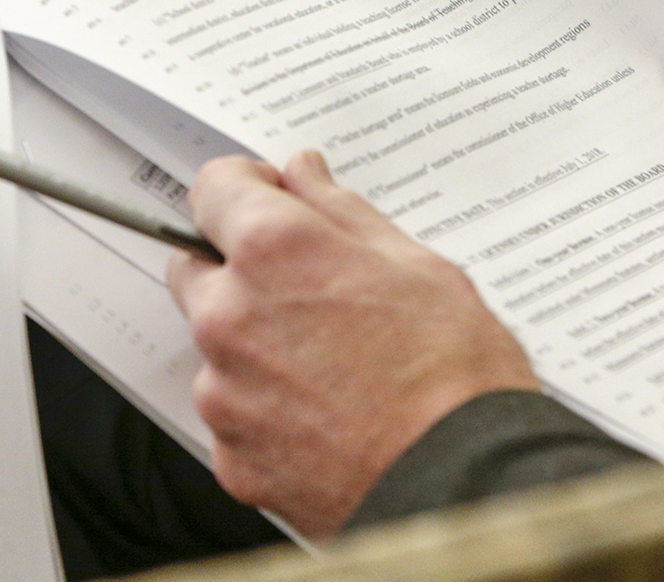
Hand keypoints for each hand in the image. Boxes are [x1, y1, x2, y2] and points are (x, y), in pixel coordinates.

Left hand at [167, 152, 535, 538]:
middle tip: (309, 289)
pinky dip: (266, 411)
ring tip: (334, 367)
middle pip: (198, 267)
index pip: (214, 188)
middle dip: (239, 267)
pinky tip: (327, 416)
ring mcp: (224, 392)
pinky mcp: (230, 457)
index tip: (270, 200)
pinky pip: (234, 416)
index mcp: (273, 251)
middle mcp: (230, 316)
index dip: (246, 188)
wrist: (466, 485)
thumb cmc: (455, 378)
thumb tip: (306, 177)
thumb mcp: (417, 266)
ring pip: (217, 347)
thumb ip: (341, 213)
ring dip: (255, 345)